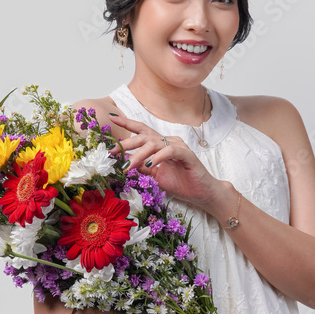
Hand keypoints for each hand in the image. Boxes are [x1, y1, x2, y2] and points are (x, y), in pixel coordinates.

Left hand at [107, 114, 225, 209]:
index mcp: (161, 144)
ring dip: (139, 155)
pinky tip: (149, 164)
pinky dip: (158, 157)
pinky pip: (170, 151)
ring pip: (154, 144)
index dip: (128, 124)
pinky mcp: (188, 155)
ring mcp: (179, 147)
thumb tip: (125, 161)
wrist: (202, 193)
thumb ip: (142, 167)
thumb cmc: (181, 183)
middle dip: (127, 142)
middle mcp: (169, 141)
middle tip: (112, 150)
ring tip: (128, 166)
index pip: (142, 131)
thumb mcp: (156, 176)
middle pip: (145, 136)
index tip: (112, 119)